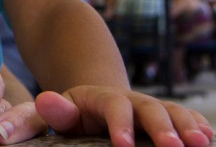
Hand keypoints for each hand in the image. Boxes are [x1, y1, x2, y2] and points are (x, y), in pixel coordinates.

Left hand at [36, 87, 213, 146]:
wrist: (95, 105)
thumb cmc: (72, 115)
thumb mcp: (57, 112)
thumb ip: (45, 113)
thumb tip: (40, 103)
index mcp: (101, 98)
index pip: (113, 107)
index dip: (120, 124)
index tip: (123, 145)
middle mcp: (132, 101)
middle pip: (149, 109)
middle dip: (162, 128)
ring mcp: (152, 109)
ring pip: (173, 113)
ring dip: (188, 127)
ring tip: (201, 143)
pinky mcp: (167, 120)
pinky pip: (186, 120)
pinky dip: (199, 127)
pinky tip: (209, 139)